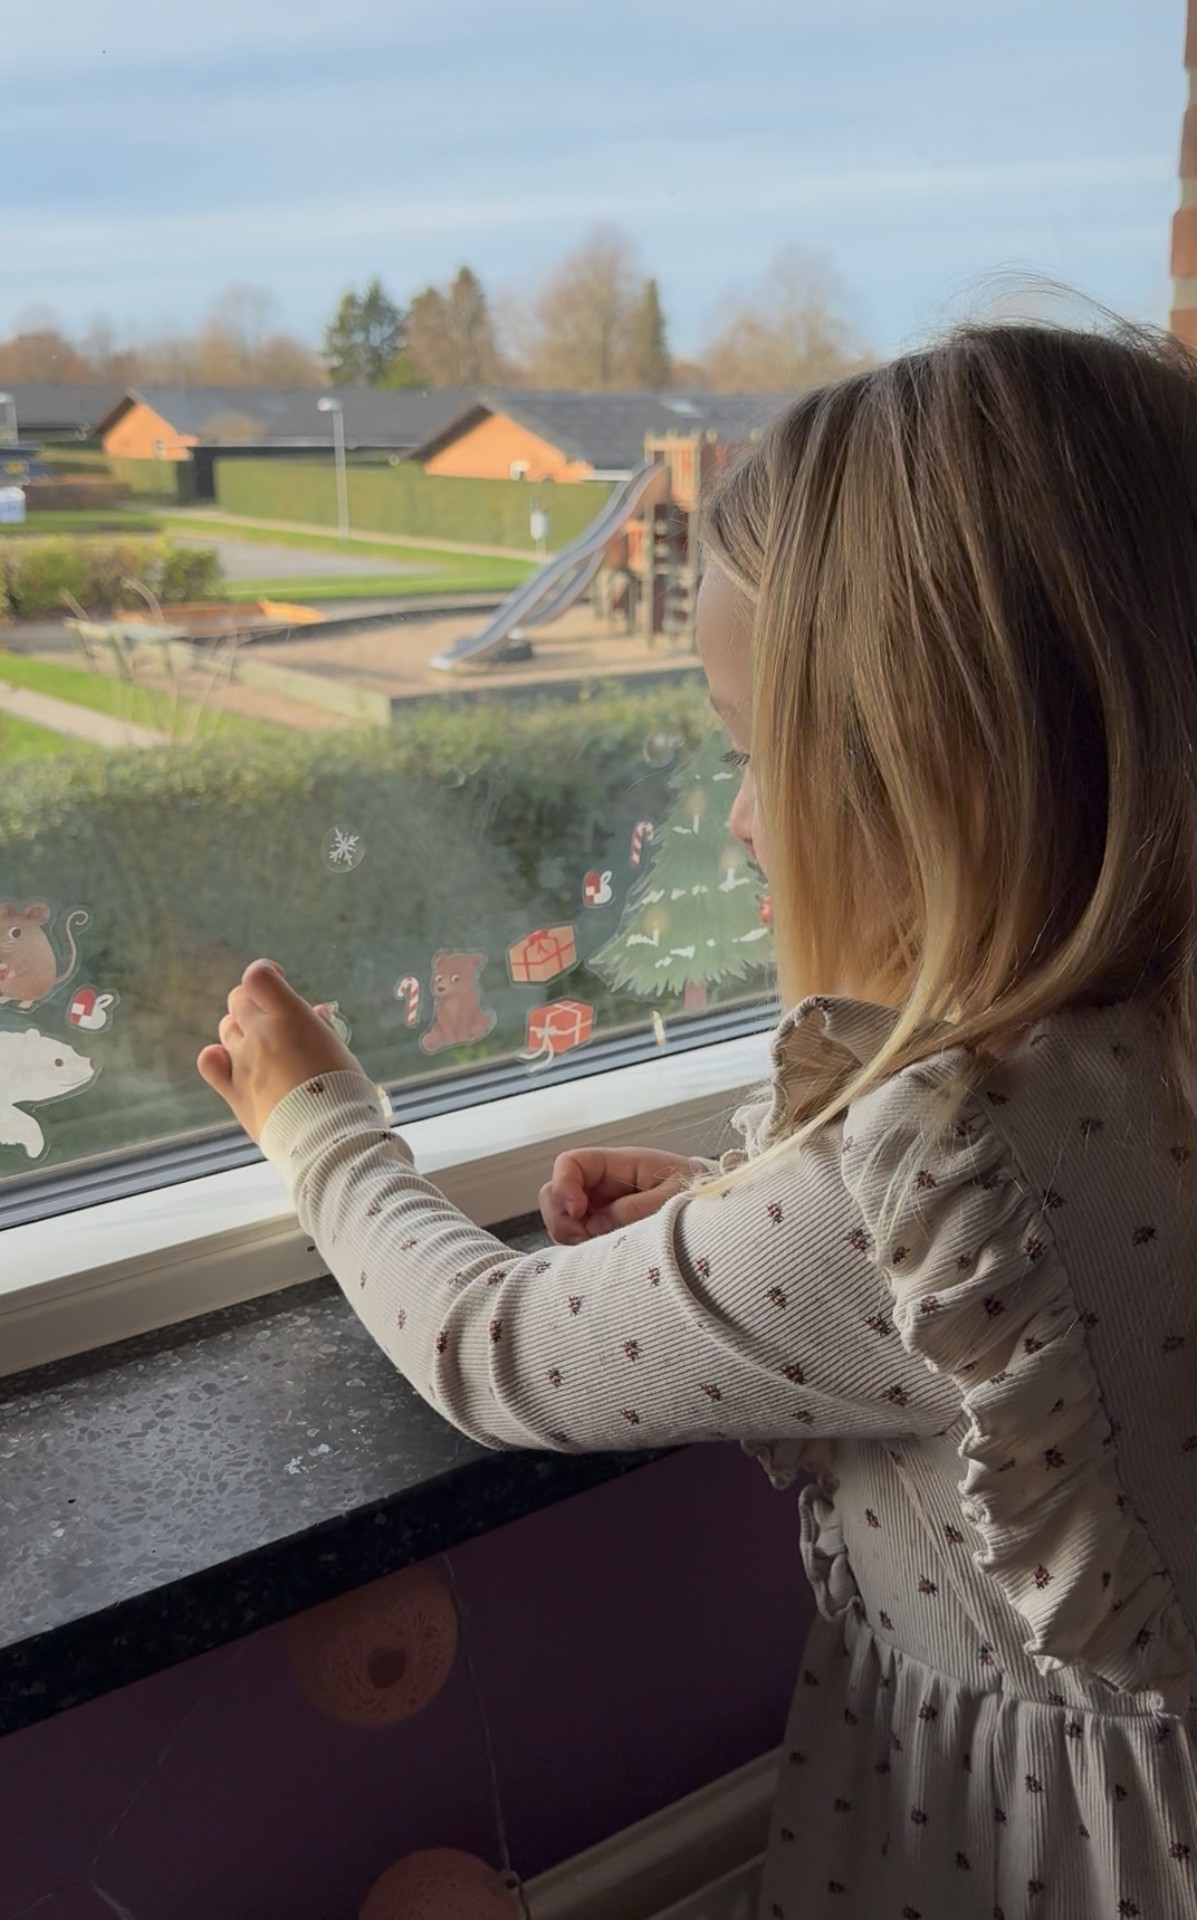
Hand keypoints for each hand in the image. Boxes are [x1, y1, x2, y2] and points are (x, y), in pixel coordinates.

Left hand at [197, 960, 364, 1142]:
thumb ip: (320, 1028)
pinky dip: (215, 1057)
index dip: (265, 973)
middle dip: (254, 1003)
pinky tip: (228, 1061)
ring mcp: (243, 1062)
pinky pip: (208, 1062)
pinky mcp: (234, 1091)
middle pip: (239, 1000)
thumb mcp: (338, 1050)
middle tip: (272, 1019)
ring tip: (261, 1045)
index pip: (258, 976)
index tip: (277, 980)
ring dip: (241, 1030)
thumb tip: (316, 1013)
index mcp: (289, 1017)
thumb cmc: (343, 1090)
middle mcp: (260, 1034)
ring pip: (226, 1028)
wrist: (328, 1135)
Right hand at [539, 1146, 705, 1244]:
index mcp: (620, 1165)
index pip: (571, 1162)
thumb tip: (594, 1224)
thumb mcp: (674, 1199)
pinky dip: (580, 1251)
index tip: (580, 1211)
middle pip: (554, 1193)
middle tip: (586, 1238)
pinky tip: (603, 1257)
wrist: (716, 1214)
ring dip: (570, 1237)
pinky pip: (576, 1239)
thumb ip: (635, 1209)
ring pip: (560, 1220)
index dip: (564, 1185)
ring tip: (600, 1249)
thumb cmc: (699, 1195)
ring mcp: (600, 1209)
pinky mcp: (603, 1231)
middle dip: (561, 1217)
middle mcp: (602, 1186)